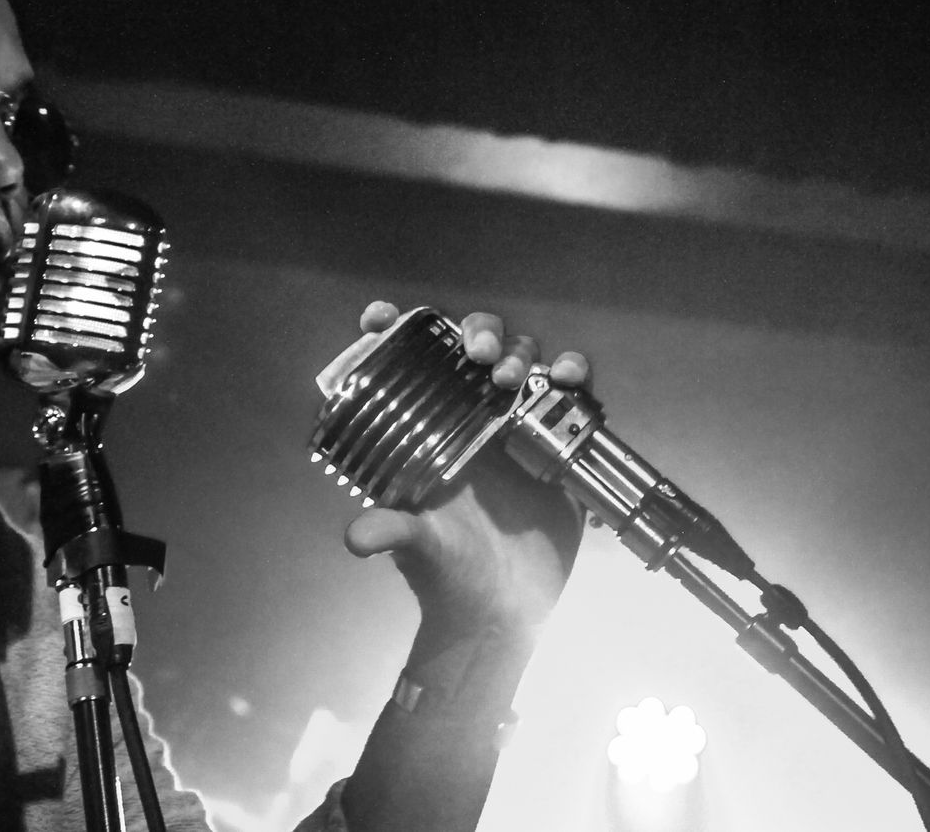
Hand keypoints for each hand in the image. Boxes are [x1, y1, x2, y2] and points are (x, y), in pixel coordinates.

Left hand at [331, 302, 589, 646]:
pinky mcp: (557, 443)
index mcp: (426, 429)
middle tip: (480, 353)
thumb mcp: (416, 546)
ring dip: (521, 351)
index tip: (379, 316)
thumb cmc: (448, 575)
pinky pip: (569, 393)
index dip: (393, 332)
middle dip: (477, 331)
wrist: (503, 613)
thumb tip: (357, 537)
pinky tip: (568, 377)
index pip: (406, 365)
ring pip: (521, 358)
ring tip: (515, 378)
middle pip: (472, 346)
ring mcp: (514, 427)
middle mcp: (468, 418)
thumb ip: (391, 531)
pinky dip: (573, 373)